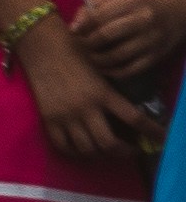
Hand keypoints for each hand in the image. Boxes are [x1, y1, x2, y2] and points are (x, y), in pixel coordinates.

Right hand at [18, 10, 161, 161]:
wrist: (42, 48)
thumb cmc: (75, 55)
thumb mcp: (101, 72)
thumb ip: (112, 94)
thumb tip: (127, 117)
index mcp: (103, 93)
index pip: (134, 118)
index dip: (151, 131)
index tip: (160, 138)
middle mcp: (86, 108)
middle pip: (109, 144)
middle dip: (123, 152)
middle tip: (128, 149)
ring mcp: (66, 115)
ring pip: (88, 149)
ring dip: (100, 154)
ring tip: (105, 149)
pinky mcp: (49, 119)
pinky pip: (63, 146)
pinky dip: (75, 152)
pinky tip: (81, 147)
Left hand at [80, 0, 185, 93]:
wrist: (174, 13)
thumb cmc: (136, 5)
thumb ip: (92, 7)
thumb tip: (75, 26)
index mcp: (130, 2)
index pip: (99, 16)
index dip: (82, 26)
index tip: (73, 32)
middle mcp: (142, 20)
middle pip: (107, 35)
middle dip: (88, 43)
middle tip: (79, 47)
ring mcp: (150, 40)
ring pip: (118, 55)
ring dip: (98, 60)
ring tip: (89, 59)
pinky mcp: (155, 57)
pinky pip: (131, 69)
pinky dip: (114, 72)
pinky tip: (104, 69)